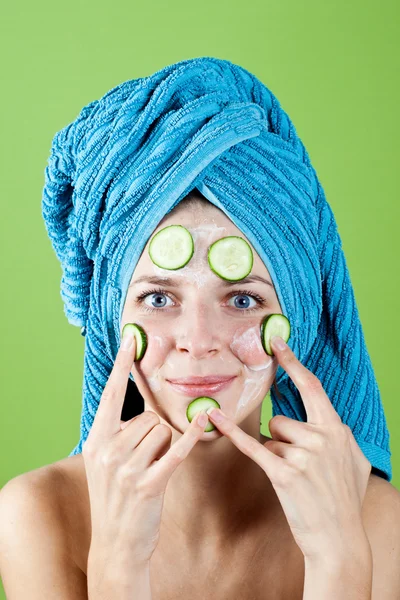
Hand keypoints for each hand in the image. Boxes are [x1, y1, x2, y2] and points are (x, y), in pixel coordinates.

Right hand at [83, 329, 208, 567]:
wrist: (115, 544)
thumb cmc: (114, 497)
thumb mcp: (103, 462)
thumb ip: (117, 433)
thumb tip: (146, 409)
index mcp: (95, 440)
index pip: (109, 394)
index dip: (121, 365)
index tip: (131, 340)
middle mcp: (107, 450)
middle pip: (148, 416)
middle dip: (155, 431)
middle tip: (146, 457)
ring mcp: (126, 468)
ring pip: (163, 431)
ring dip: (165, 445)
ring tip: (152, 467)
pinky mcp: (149, 484)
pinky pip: (176, 450)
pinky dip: (192, 435)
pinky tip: (205, 422)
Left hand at [206, 335, 371, 560]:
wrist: (340, 540)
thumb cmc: (345, 502)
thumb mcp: (356, 463)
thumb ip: (341, 438)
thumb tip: (331, 423)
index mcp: (337, 430)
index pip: (311, 387)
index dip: (293, 362)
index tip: (276, 342)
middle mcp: (322, 438)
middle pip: (281, 421)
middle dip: (283, 441)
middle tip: (301, 469)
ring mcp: (303, 456)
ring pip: (271, 439)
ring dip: (276, 457)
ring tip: (297, 481)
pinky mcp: (284, 474)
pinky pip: (253, 446)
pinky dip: (231, 433)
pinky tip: (214, 419)